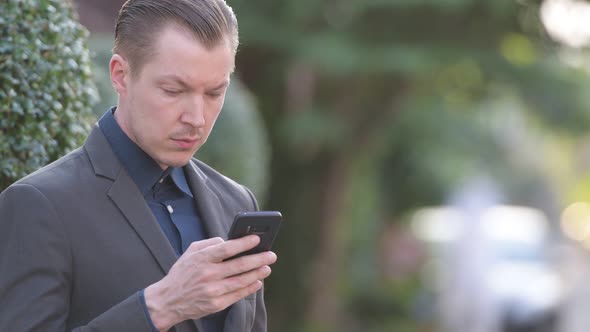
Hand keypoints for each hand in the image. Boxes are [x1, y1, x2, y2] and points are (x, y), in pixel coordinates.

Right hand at [144, 235, 276, 330]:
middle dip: (258, 259)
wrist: (168, 300)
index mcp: (202, 259)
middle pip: (239, 265)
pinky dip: (249, 288)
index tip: (257, 239)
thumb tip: (228, 240)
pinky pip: (237, 295)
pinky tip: (257, 282)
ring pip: (241, 281)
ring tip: (267, 268)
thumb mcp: (190, 252)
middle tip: (271, 255)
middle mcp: (208, 274)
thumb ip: (209, 243)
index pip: (227, 249)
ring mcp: (213, 290)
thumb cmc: (182, 273)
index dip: (244, 243)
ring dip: (257, 274)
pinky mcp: (215, 304)